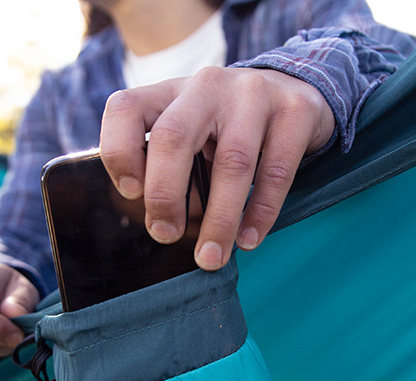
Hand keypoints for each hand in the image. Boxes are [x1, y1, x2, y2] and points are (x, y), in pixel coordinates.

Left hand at [100, 67, 335, 268]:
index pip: (126, 109)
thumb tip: (159, 225)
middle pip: (173, 136)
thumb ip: (166, 169)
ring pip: (232, 162)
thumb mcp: (189, 136)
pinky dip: (261, 212)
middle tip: (165, 235)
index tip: (131, 193)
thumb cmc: (226, 130)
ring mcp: (254, 93)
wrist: (295, 93)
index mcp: (169, 92)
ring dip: (219, 220)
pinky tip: (248, 239)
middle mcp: (207, 86)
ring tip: (211, 258)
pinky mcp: (295, 110)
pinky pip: (275, 171)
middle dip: (165, 194)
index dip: (119, 153)